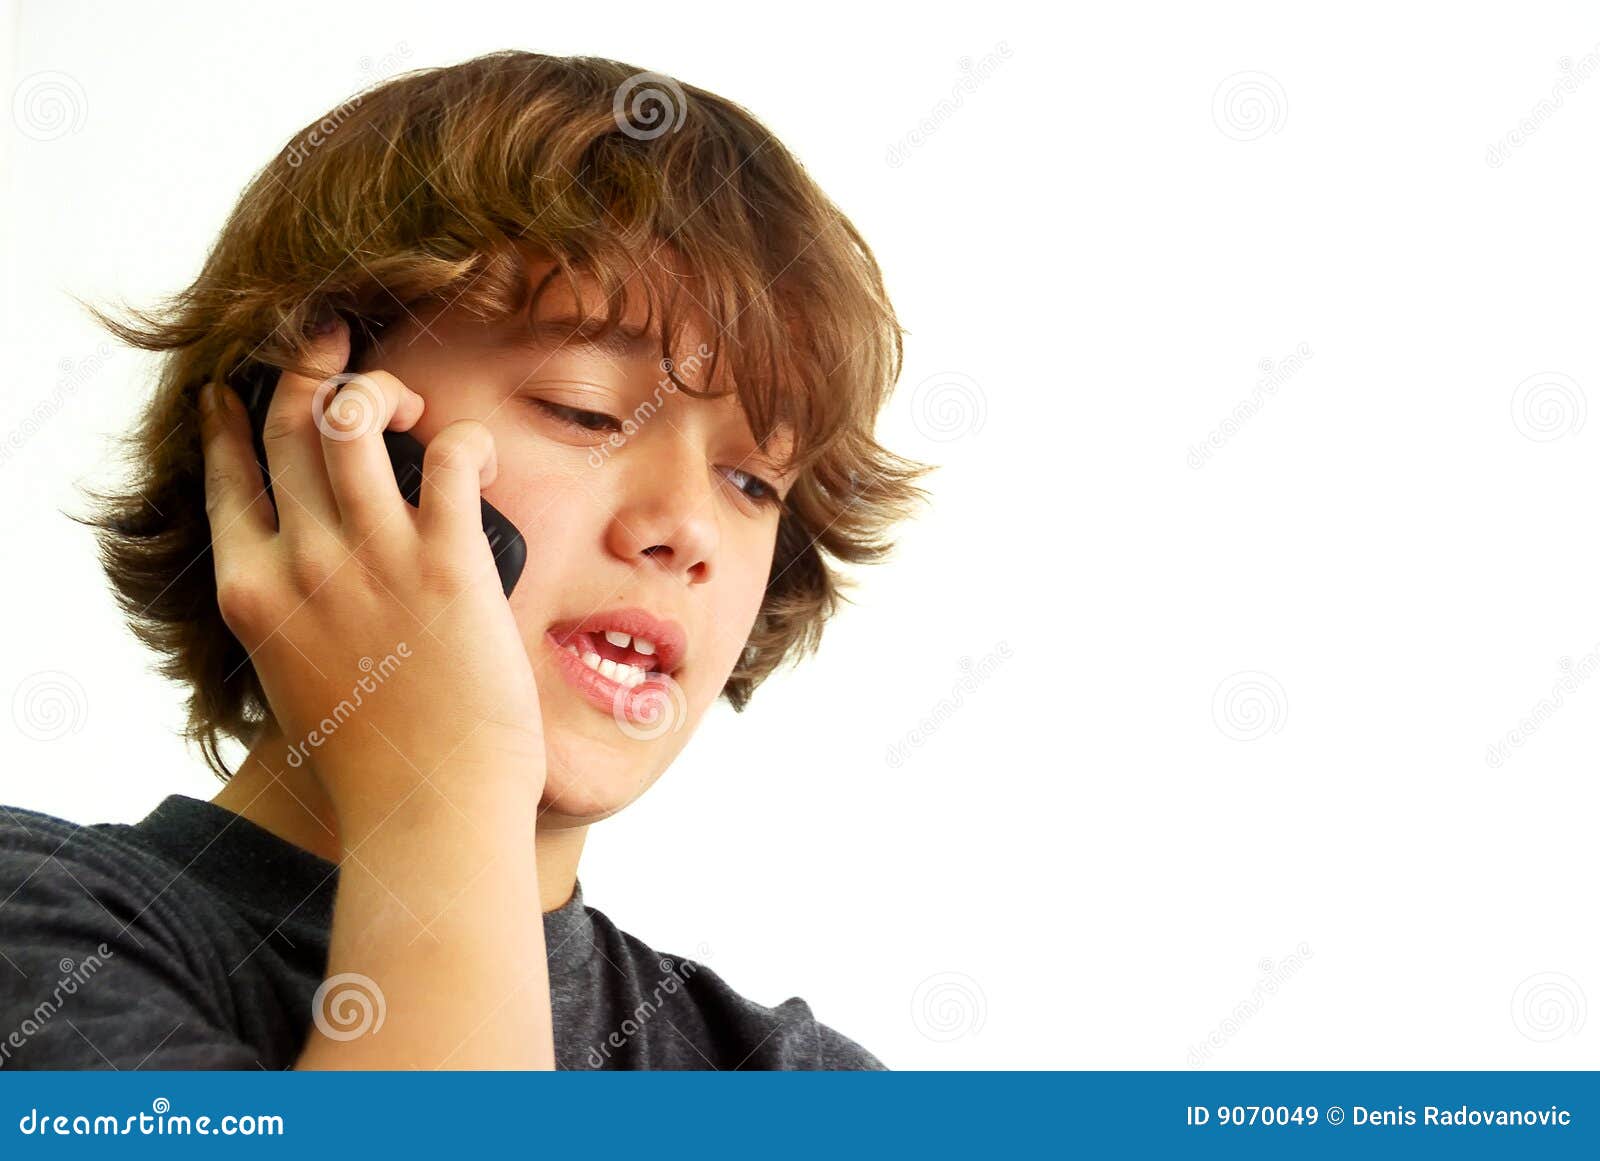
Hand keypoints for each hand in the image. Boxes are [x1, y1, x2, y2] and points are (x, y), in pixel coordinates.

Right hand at [198, 318, 544, 832]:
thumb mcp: (299, 689)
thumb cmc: (375, 768)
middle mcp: (301, 564)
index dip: (236, 424)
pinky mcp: (445, 560)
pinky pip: (452, 455)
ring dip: (378, 385)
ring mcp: (370, 557)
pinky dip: (466, 438)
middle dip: (307, 364)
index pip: (229, 478)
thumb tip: (309, 605)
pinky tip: (479, 452)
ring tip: (405, 393)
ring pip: (351, 419)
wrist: (429, 814)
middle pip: (288, 426)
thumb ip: (293, 630)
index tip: (243, 392)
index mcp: (254, 596)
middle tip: (331, 335)